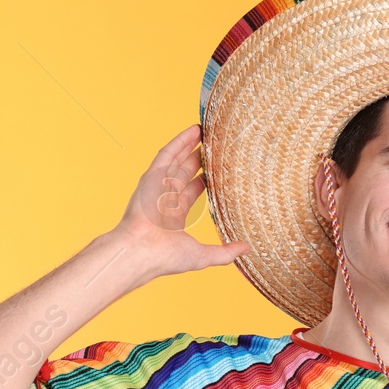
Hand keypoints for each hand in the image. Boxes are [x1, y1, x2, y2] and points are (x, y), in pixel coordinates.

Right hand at [111, 123, 250, 276]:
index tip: (217, 170)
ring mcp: (157, 186)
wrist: (142, 251)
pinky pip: (166, 154)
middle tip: (214, 146)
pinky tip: (193, 131)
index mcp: (173, 216)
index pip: (191, 191)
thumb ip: (225, 252)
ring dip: (190, 145)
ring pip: (176, 160)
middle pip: (184, 172)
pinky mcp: (151, 177)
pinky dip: (179, 141)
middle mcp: (164, 199)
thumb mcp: (203, 256)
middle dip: (198, 159)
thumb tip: (247, 250)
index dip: (203, 180)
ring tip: (206, 132)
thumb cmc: (165, 258)